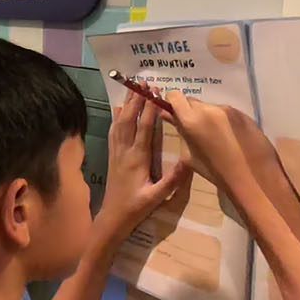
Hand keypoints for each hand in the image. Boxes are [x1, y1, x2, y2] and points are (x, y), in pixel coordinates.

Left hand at [97, 94, 191, 234]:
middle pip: (129, 120)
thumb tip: (187, 159)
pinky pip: (113, 132)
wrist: (113, 218)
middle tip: (143, 82)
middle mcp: (124, 151)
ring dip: (126, 105)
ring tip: (132, 89)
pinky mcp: (112, 156)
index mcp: (137, 158)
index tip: (155, 93)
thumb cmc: (137, 207)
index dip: (149, 109)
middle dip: (136, 100)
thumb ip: (172, 179)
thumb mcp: (158, 196)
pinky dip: (115, 118)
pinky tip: (117, 109)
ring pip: (119, 123)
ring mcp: (116, 153)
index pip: (143, 128)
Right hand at [160, 91, 262, 197]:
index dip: (172, 104)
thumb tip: (171, 118)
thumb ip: (182, 133)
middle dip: (190, 112)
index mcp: (192, 120)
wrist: (255, 179)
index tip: (174, 115)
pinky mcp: (243, 114)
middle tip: (194, 130)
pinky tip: (230, 138)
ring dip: (207, 117)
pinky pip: (226, 113)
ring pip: (210, 107)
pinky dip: (223, 121)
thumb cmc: (218, 173)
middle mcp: (209, 110)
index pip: (175, 96)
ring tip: (215, 138)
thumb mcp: (192, 156)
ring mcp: (228, 110)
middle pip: (192, 101)